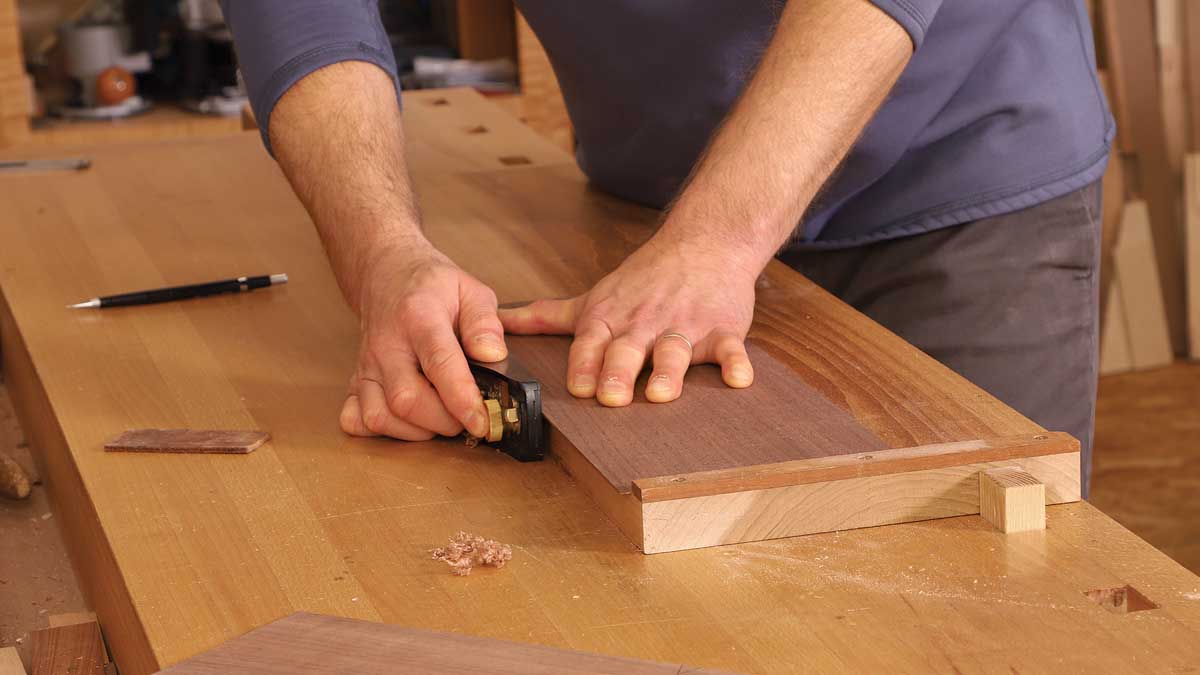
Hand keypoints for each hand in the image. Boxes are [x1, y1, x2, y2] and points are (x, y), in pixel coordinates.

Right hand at [340, 242, 504, 439]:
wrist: (387, 273)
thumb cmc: (432, 286)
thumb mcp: (471, 290)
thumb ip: (485, 323)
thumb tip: (494, 357)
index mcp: (420, 317)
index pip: (439, 364)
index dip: (462, 399)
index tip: (482, 421)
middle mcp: (387, 344)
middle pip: (406, 399)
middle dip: (443, 421)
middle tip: (466, 417)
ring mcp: (367, 365)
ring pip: (379, 416)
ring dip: (414, 431)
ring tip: (439, 419)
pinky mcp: (355, 380)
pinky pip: (354, 419)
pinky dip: (380, 431)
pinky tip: (405, 421)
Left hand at [499, 235, 757, 405]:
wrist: (704, 243)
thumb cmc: (644, 279)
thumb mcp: (593, 296)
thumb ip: (545, 316)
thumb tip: (497, 324)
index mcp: (612, 318)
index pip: (592, 342)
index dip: (585, 364)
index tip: (579, 387)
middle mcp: (645, 324)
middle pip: (629, 349)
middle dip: (618, 372)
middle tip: (611, 397)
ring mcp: (684, 327)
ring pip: (675, 352)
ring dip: (668, 372)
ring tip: (661, 394)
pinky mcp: (722, 330)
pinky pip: (730, 348)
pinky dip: (736, 363)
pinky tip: (739, 380)